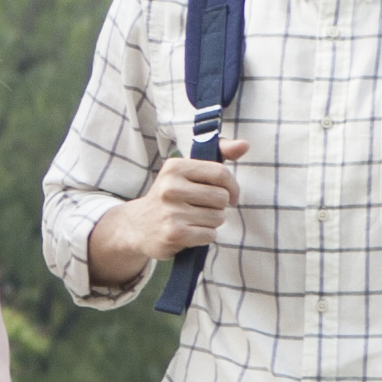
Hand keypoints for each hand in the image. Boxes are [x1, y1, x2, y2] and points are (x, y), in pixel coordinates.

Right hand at [91, 136, 247, 291]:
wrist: (137, 226)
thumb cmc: (171, 196)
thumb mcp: (188, 171)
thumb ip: (218, 155)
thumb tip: (244, 145)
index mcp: (175, 167)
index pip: (220, 173)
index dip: (232, 187)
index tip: (229, 195)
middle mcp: (170, 187)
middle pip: (221, 198)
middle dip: (218, 206)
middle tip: (202, 208)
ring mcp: (171, 211)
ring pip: (218, 218)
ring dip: (211, 222)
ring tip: (193, 220)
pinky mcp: (174, 233)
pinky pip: (209, 234)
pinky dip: (204, 236)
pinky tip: (189, 232)